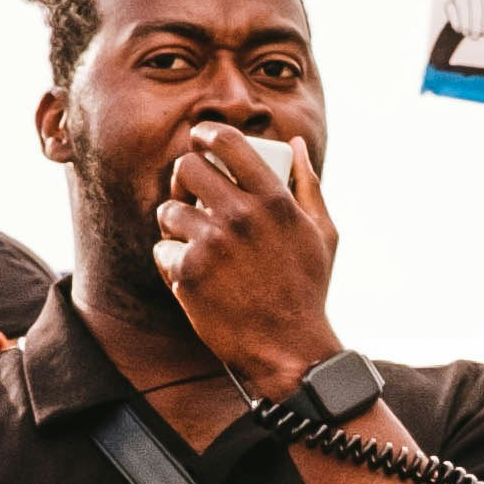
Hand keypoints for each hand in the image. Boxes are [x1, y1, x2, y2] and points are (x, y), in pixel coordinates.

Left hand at [151, 122, 344, 392]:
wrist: (290, 350)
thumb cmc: (308, 290)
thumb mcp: (321, 233)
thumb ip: (308, 184)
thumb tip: (293, 144)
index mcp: (274, 200)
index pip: (227, 143)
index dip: (206, 134)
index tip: (199, 140)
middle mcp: (240, 215)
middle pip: (187, 168)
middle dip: (183, 179)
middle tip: (189, 195)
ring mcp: (212, 244)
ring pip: (169, 209)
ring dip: (175, 223)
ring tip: (190, 241)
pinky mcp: (188, 273)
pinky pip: (162, 250)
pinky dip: (172, 261)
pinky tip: (191, 275)